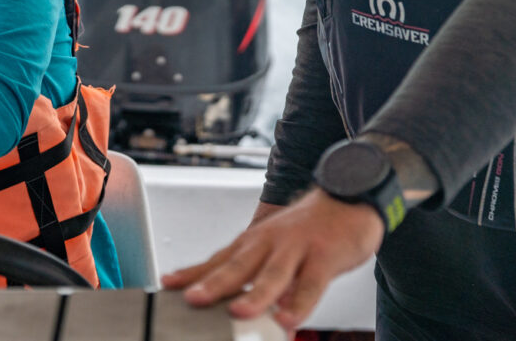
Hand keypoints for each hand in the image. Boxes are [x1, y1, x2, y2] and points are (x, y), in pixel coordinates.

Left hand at [161, 189, 383, 331]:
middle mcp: (269, 243)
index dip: (191, 273)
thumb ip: (255, 276)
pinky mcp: (324, 256)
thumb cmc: (308, 228)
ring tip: (238, 312)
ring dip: (255, 295)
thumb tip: (232, 303)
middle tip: (192, 299)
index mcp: (254, 241)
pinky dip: (299, 302)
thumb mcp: (273, 246)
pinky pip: (312, 284)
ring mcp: (296, 248)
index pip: (217, 260)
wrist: (349, 198)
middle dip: (213, 284)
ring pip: (273, 274)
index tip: (166, 285)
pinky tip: (288, 318)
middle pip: (237, 265)